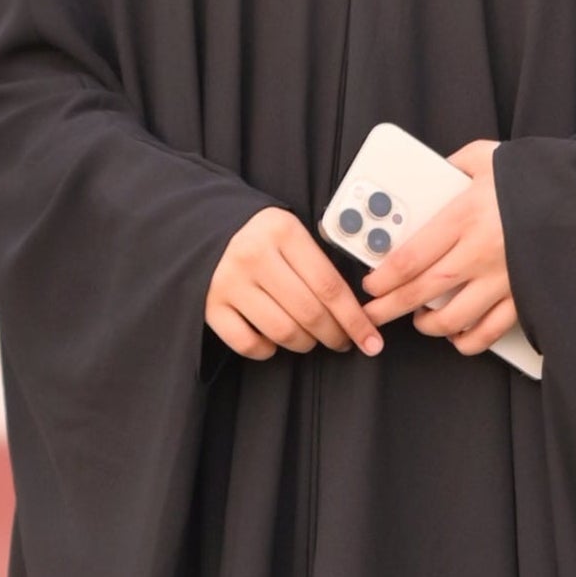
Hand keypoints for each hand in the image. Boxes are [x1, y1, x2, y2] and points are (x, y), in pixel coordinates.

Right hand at [206, 205, 384, 361]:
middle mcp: (254, 256)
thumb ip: (318, 263)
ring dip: (304, 343)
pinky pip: (247, 343)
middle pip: (309, 312)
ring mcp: (229, 282)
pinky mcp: (210, 305)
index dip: (355, 319)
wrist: (204, 226)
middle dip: (334, 335)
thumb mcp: (291, 232)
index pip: (329, 285)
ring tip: (309, 338)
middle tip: (342, 341)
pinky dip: (266, 350)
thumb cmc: (260, 235)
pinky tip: (273, 341)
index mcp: (282, 233)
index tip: (371, 340)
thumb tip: (356, 310)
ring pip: (282, 331)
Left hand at [353, 140, 520, 355]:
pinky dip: (470, 340)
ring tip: (421, 320)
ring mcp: (504, 278)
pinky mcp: (525, 295)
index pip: (411, 257)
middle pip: (423, 290)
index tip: (372, 284)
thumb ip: (456, 165)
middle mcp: (481, 252)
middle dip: (391, 307)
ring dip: (430, 325)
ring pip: (454, 317)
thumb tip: (435, 171)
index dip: (384, 277)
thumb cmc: (536, 177)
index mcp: (466, 217)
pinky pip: (491, 330)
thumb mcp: (489, 158)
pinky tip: (459, 335)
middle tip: (375, 313)